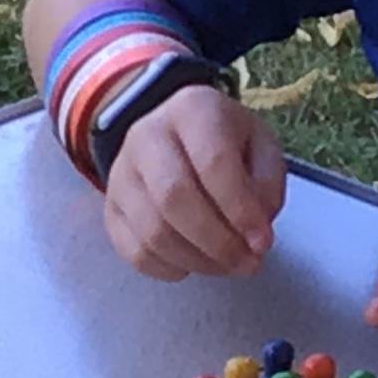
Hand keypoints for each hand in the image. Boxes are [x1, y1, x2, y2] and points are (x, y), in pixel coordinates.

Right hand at [101, 83, 285, 279]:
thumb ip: (266, 185)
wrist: (176, 137)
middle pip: (174, 198)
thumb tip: (254, 234)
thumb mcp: (261, 146)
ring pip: (153, 231)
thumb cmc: (226, 143)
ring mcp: (121, 172)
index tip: (263, 241)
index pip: (213, 162)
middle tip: (247, 263)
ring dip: (198, 260)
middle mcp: (147, 135)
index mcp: (193, 109)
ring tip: (227, 265)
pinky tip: (194, 262)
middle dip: (218, 242)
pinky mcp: (111, 208)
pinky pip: (134, 252)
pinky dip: (169, 268)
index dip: (240, 209)